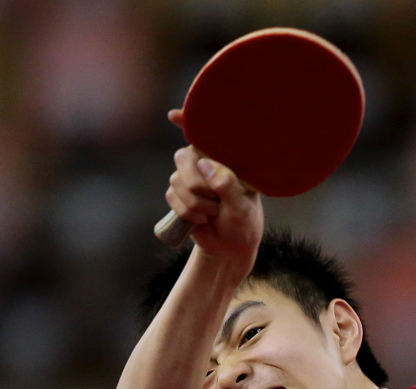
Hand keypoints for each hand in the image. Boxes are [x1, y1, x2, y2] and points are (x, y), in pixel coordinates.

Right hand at [164, 110, 261, 270]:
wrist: (230, 246)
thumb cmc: (244, 222)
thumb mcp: (242, 207)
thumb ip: (228, 187)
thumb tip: (206, 166)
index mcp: (227, 160)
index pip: (208, 135)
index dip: (189, 121)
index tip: (174, 115)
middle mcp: (207, 163)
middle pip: (183, 157)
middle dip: (195, 182)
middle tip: (214, 199)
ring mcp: (191, 177)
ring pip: (176, 180)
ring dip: (195, 203)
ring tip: (214, 212)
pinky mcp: (179, 193)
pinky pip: (171, 196)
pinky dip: (186, 212)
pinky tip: (202, 219)